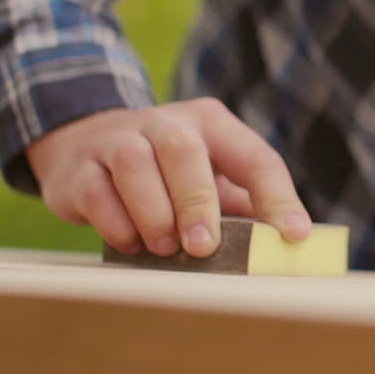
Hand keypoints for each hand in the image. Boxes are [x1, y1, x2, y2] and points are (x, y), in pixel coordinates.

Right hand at [26, 97, 311, 257]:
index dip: (278, 198)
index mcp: (213, 125)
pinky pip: (96, 191)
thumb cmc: (166, 171)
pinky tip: (130, 243)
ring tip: (164, 248)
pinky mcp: (81, 167)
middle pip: (186, 153)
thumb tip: (280, 249)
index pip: (256, 158)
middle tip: (204, 247)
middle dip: (198, 203)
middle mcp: (168, 124)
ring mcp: (119, 140)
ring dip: (154, 212)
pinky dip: (115, 223)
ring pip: (136, 166)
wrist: (83, 142)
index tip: (293, 236)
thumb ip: (241, 207)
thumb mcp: (209, 175)